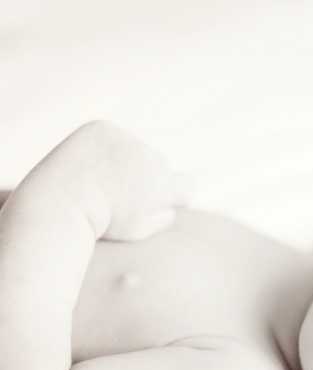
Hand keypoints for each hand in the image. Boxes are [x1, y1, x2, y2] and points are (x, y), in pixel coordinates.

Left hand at [45, 121, 193, 241]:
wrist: (59, 201)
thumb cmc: (102, 223)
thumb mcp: (140, 230)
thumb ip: (166, 215)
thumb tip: (175, 202)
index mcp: (163, 184)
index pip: (186, 185)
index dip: (172, 197)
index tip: (154, 204)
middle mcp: (149, 157)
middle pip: (160, 166)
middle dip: (148, 177)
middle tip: (121, 195)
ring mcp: (126, 139)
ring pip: (137, 150)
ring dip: (128, 161)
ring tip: (104, 181)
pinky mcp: (103, 128)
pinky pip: (116, 137)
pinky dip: (109, 148)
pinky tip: (94, 165)